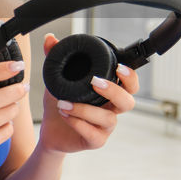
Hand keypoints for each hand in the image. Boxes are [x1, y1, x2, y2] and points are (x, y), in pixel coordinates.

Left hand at [35, 33, 138, 153]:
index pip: (130, 84)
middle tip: (95, 83)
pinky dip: (78, 123)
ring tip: (63, 103)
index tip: (119, 67)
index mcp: (108, 93)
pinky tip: (65, 115)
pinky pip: (94, 134)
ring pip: (108, 119)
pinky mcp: (96, 141)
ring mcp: (105, 127)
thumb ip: (55, 58)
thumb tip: (50, 39)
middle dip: (115, 91)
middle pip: (128, 102)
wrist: (50, 130)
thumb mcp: (56, 79)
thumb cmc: (60, 103)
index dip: (130, 77)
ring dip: (85, 109)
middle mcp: (111, 109)